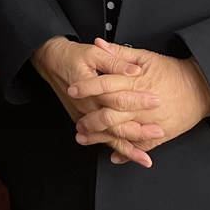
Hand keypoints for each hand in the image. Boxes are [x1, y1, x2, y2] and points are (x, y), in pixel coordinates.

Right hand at [29, 36, 159, 166]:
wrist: (50, 61)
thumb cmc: (70, 56)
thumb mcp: (93, 52)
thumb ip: (115, 61)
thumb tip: (134, 69)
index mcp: (90, 89)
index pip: (118, 98)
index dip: (138, 101)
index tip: (156, 102)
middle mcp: (86, 106)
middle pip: (114, 124)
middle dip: (138, 131)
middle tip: (159, 132)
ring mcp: (83, 116)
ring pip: (107, 137)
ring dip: (128, 148)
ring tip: (145, 156)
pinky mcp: (82, 120)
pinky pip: (101, 138)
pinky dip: (116, 148)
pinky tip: (128, 155)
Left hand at [69, 39, 209, 165]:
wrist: (200, 88)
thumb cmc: (172, 71)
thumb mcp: (145, 56)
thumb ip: (118, 53)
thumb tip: (97, 44)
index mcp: (135, 83)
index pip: (105, 85)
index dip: (86, 88)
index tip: (72, 90)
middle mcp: (141, 105)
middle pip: (109, 114)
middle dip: (89, 120)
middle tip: (77, 123)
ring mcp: (150, 122)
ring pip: (120, 133)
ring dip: (101, 137)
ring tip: (85, 137)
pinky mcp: (160, 135)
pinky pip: (139, 146)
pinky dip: (126, 152)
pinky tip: (112, 154)